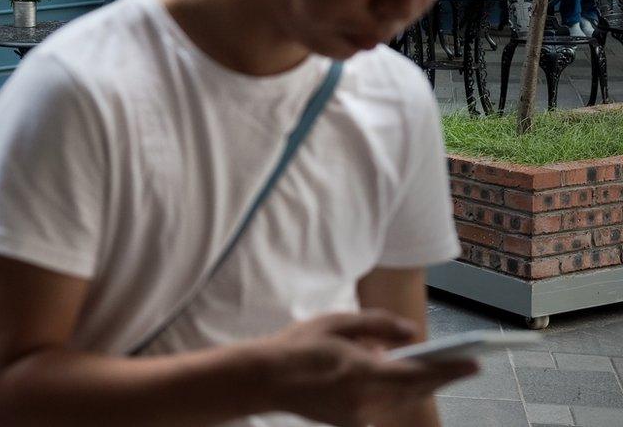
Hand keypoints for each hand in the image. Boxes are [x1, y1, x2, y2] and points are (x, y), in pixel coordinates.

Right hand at [254, 310, 477, 426]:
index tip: (475, 363)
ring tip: (436, 369)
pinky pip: (384, 406)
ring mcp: (359, 415)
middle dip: (441, 377)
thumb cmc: (298, 345)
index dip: (450, 369)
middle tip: (466, 365)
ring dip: (420, 385)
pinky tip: (395, 376)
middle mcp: (368, 401)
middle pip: (416, 391)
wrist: (264, 379)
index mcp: (366, 374)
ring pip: (402, 401)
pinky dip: (396, 391)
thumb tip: (412, 333)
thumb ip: (377, 325)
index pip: (420, 373)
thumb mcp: (337, 322)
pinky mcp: (350, 421)